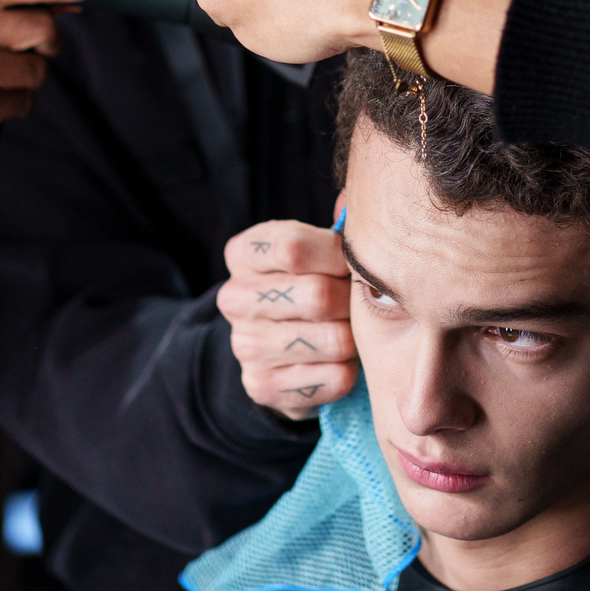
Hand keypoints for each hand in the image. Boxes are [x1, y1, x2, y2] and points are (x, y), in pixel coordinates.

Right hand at [217, 219, 356, 419]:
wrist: (288, 354)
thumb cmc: (314, 288)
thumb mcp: (320, 252)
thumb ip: (338, 230)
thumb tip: (350, 204)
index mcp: (243, 253)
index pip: (294, 247)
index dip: (337, 256)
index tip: (348, 265)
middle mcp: (233, 298)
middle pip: (319, 295)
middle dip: (351, 301)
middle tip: (356, 305)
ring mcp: (244, 345)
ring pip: (332, 339)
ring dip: (353, 338)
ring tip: (349, 332)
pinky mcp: (261, 386)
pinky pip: (334, 378)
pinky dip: (349, 372)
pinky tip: (337, 363)